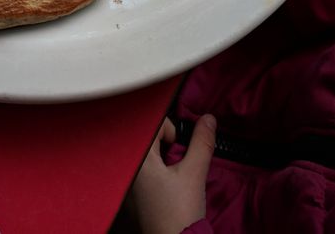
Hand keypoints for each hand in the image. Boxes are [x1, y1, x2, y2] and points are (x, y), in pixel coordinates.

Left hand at [130, 114, 215, 233]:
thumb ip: (202, 143)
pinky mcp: (129, 198)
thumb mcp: (194, 174)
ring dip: (159, 159)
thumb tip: (208, 119)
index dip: (168, 130)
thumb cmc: (180, 215)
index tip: (179, 146)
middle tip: (176, 160)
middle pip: (145, 139)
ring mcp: (125, 184)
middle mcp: (126, 169)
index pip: (150, 125)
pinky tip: (165, 190)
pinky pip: (139, 173)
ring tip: (171, 177)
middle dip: (164, 144)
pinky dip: (153, 173)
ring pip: (143, 156)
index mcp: (137, 159)